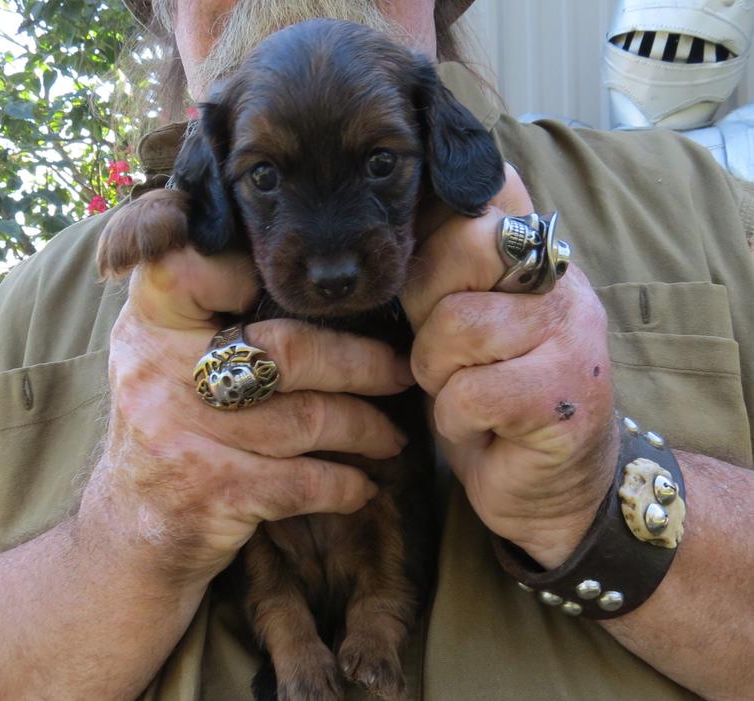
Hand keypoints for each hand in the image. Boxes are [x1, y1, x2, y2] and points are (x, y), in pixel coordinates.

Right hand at [80, 246, 412, 581]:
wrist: (130, 533)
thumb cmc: (168, 429)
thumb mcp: (163, 360)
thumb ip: (206, 313)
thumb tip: (312, 285)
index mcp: (149, 323)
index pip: (197, 266)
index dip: (255, 269)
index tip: (318, 293)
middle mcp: (157, 369)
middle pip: (285, 348)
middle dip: (359, 363)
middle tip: (399, 372)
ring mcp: (181, 432)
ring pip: (305, 418)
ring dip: (364, 428)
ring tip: (391, 436)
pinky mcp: (209, 491)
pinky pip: (303, 482)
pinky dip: (344, 485)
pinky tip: (362, 487)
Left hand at [401, 165, 617, 567]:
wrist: (554, 491)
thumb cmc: (496, 403)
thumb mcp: (466, 327)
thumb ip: (446, 274)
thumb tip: (392, 218)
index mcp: (538, 260)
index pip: (496, 188)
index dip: (444, 212)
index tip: (430, 259)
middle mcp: (562, 286)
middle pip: (464, 243)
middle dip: (427, 304)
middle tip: (445, 348)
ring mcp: (570, 338)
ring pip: (455, 325)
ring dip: (439, 373)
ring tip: (466, 393)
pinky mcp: (561, 397)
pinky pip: (468, 392)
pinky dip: (457, 420)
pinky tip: (483, 428)